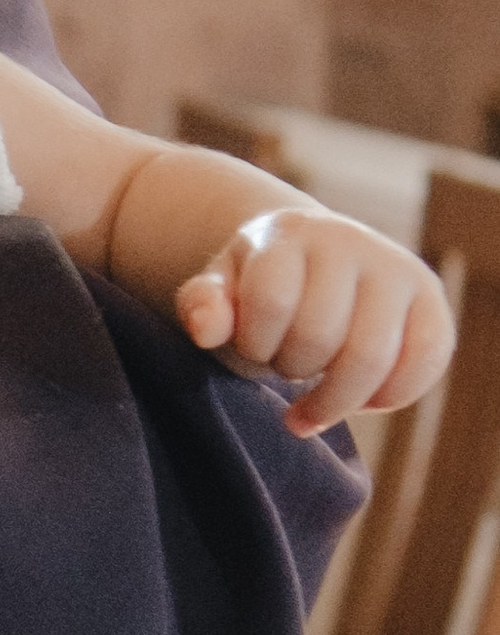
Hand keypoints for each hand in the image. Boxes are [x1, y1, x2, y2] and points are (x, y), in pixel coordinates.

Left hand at [174, 209, 453, 436]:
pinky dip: (391, 395)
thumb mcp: (220, 294)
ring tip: (318, 397)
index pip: (271, 302)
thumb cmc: (257, 291)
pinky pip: (427, 360)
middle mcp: (348, 240)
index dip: (256, 343)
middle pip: (320, 335)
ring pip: (372, 356)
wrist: (312, 264)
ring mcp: (395, 267)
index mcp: (288, 233)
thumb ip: (203, 306)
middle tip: (286, 365)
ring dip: (337, 395)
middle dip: (294, 368)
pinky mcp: (430, 298)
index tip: (253, 347)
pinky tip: (363, 400)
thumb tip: (203, 327)